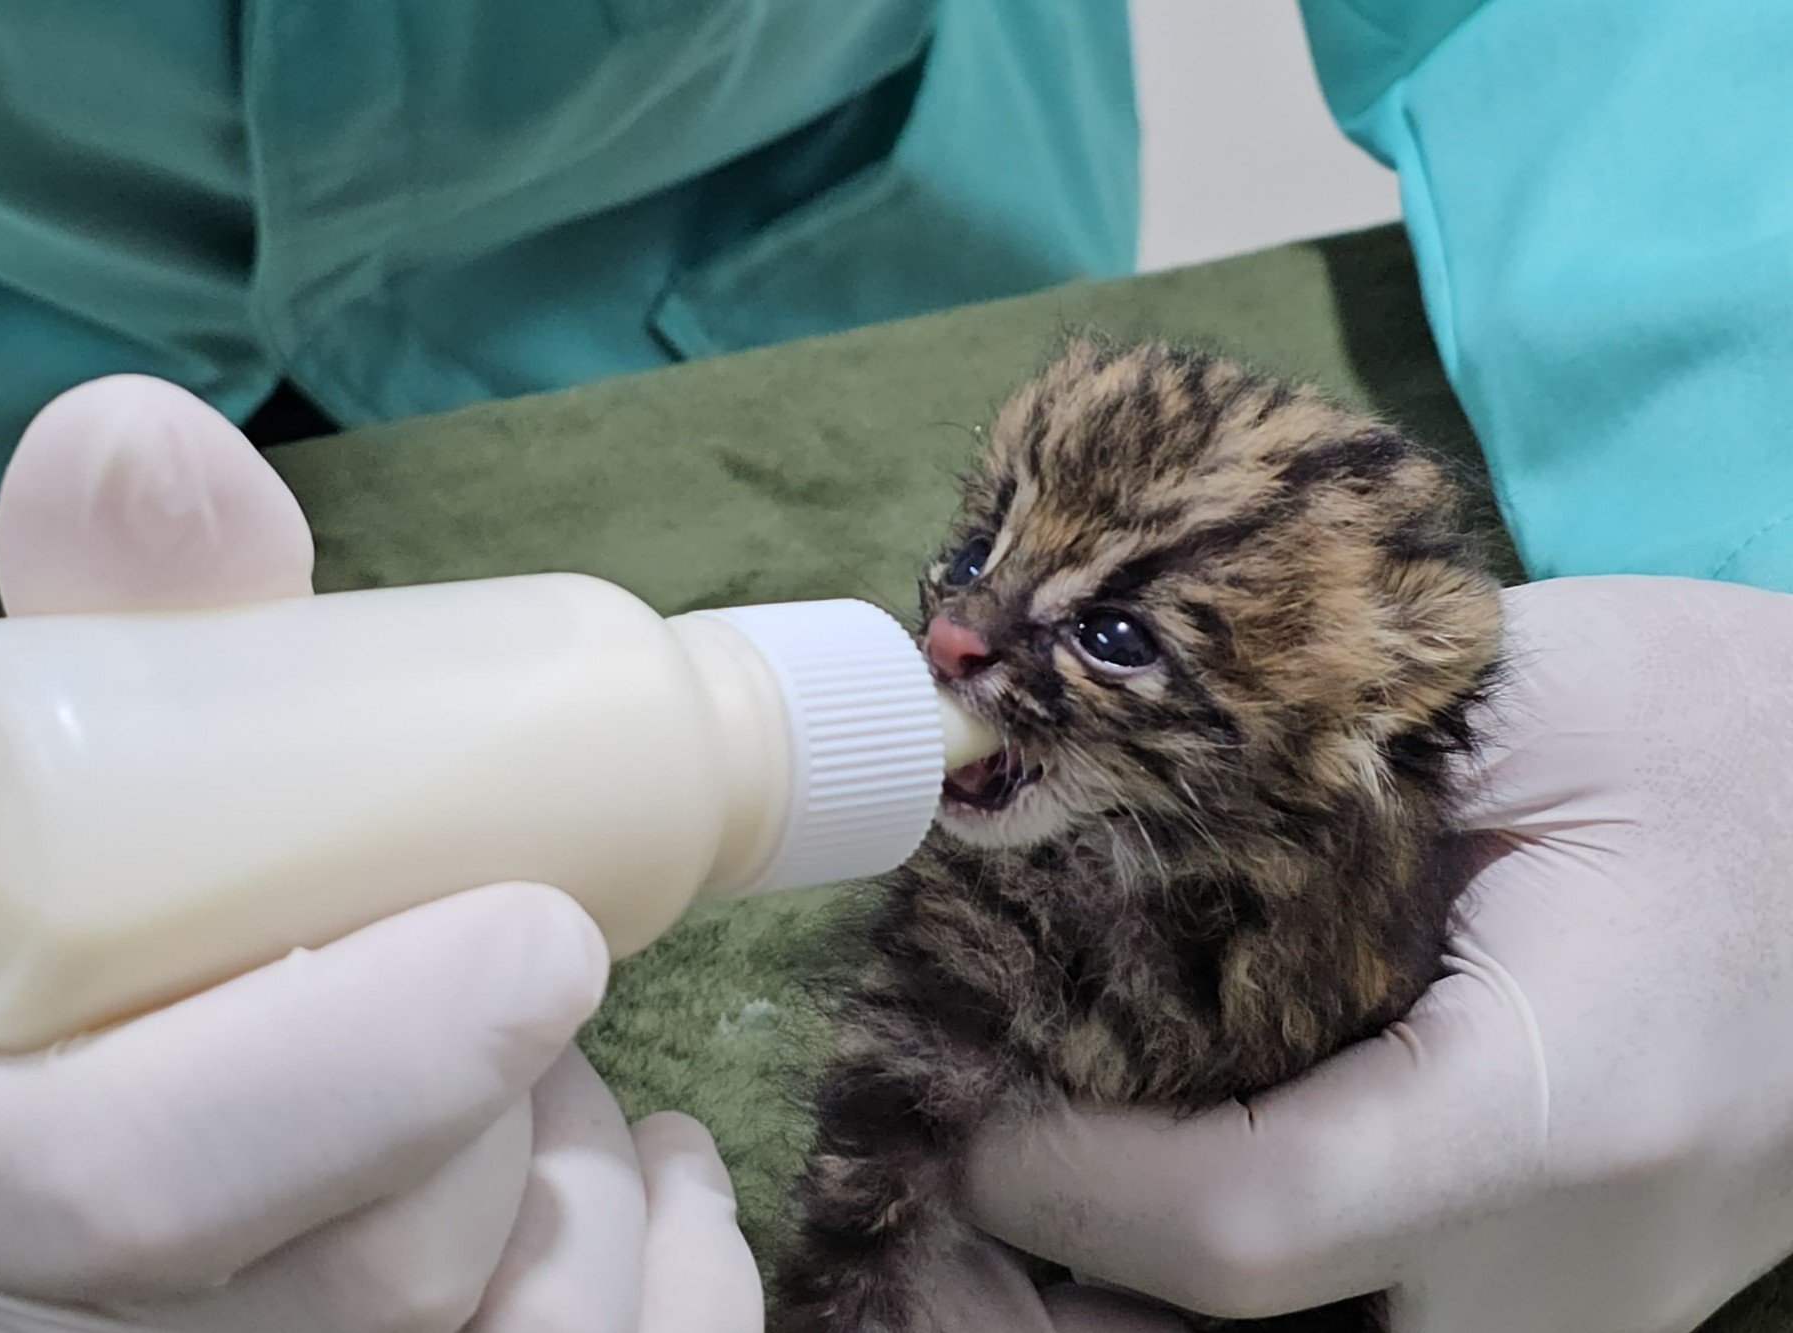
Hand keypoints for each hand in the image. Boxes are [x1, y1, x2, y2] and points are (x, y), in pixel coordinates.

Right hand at [0, 376, 761, 1331]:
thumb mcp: (78, 777)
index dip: (354, 1065)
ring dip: (597, 1188)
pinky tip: (658, 1174)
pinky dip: (683, 1277)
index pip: (118, 1179)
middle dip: (512, 1110)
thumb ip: (130, 610)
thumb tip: (147, 435)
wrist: (86, 1130)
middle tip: (543, 961)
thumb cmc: (103, 941)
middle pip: (357, 1283)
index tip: (555, 931)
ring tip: (550, 1080)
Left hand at [959, 576, 1792, 1331]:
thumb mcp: (1530, 704)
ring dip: (1142, 1293)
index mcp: (1566, 1113)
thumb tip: (1064, 810)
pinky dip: (1237, 1288)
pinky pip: (1367, 1319)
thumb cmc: (1733, 733)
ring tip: (1037, 1169)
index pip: (1247, 1227)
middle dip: (1072, 1276)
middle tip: (958, 1156)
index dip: (1065, 1181)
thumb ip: (1304, 771)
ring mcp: (1593, 1313)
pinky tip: (1159, 1177)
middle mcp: (1580, 1273)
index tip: (962, 1095)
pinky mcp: (1579, 1303)